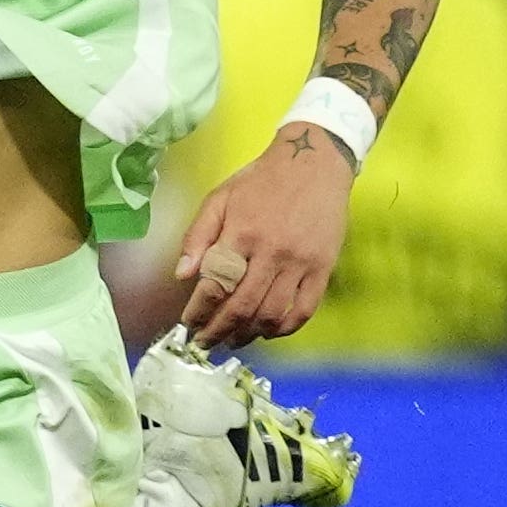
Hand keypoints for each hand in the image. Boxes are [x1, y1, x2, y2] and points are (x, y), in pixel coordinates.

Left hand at [169, 127, 355, 347]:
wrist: (313, 163)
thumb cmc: (260, 181)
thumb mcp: (218, 199)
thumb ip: (197, 238)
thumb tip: (182, 276)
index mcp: (241, 234)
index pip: (214, 286)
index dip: (198, 311)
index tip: (188, 324)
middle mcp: (272, 252)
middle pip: (241, 306)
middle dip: (218, 331)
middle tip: (205, 343)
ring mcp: (301, 262)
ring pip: (271, 313)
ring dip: (249, 334)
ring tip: (233, 340)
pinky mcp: (324, 267)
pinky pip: (304, 309)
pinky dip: (284, 328)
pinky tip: (268, 332)